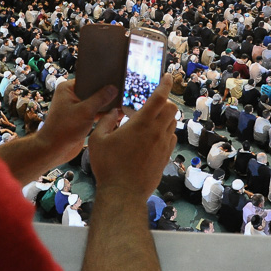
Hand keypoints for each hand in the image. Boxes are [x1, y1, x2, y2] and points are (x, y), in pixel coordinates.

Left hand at [35, 79, 117, 164]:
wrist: (54, 150)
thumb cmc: (64, 129)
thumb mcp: (85, 111)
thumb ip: (100, 98)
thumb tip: (113, 88)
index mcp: (68, 88)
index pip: (88, 79)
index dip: (102, 79)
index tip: (116, 77)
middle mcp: (71, 96)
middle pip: (93, 90)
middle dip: (106, 92)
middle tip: (122, 90)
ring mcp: (76, 108)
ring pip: (95, 102)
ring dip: (107, 104)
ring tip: (122, 103)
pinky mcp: (81, 119)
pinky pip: (95, 113)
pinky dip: (104, 114)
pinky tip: (118, 114)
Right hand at [89, 75, 178, 200]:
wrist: (124, 194)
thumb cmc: (108, 166)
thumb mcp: (98, 140)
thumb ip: (106, 121)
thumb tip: (114, 111)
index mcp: (141, 124)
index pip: (159, 98)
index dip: (164, 84)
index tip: (166, 76)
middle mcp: (157, 133)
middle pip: (171, 108)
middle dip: (164, 101)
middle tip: (152, 102)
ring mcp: (163, 146)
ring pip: (172, 123)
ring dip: (164, 117)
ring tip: (150, 120)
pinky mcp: (165, 158)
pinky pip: (171, 138)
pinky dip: (165, 132)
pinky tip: (152, 137)